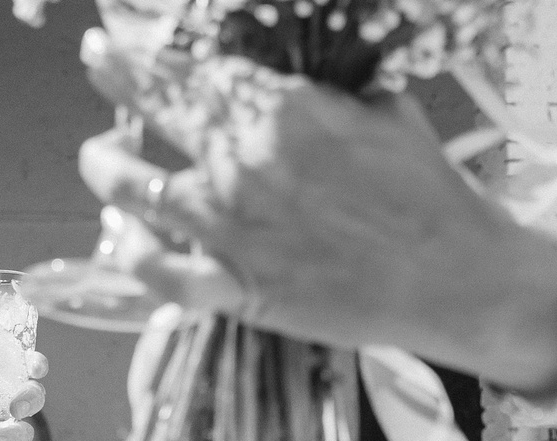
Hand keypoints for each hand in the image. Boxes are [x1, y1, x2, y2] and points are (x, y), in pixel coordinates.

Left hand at [77, 49, 556, 393]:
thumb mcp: (381, 107)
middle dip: (118, 76)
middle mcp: (242, 165)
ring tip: (100, 155)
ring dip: (106, 165)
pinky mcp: (238, 292)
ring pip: (135, 190)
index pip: (190, 63)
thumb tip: (287, 60)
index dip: (146, 45)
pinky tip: (122, 233)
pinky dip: (132, 251)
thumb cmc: (428, 190)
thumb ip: (322, 82)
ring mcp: (232, 232)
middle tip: (99, 59)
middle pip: (153, 108)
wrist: (456, 278)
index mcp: (280, 109)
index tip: (123, 33)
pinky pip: (159, 274)